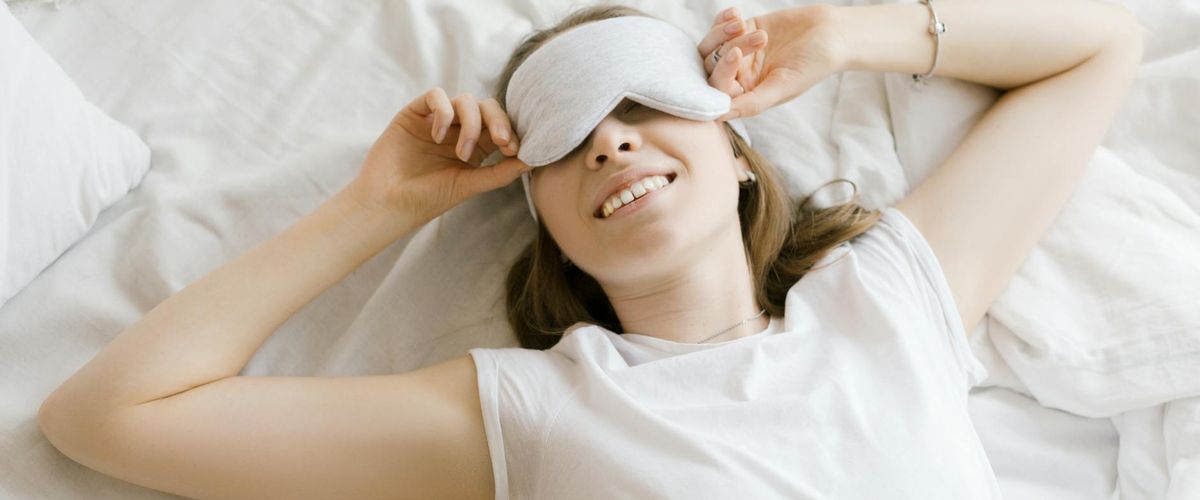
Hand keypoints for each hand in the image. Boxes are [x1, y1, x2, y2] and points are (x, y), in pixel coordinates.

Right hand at [345, 87, 528, 223]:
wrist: (388, 203)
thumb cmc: (427, 199)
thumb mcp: (468, 185)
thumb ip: (499, 172)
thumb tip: (532, 160)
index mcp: (475, 148)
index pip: (500, 127)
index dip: (511, 131)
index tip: (514, 148)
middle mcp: (457, 131)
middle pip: (487, 108)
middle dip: (498, 120)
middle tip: (501, 140)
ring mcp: (436, 120)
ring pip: (466, 100)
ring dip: (471, 124)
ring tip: (461, 153)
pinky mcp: (415, 113)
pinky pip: (437, 96)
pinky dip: (444, 112)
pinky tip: (438, 135)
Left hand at [698, 4, 849, 119]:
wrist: (832, 33)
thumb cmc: (813, 65)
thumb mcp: (783, 87)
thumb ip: (752, 103)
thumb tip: (718, 116)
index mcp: (747, 95)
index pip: (718, 90)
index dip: (721, 73)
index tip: (736, 54)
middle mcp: (739, 76)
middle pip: (710, 66)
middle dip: (727, 49)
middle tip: (756, 37)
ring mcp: (740, 52)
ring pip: (712, 45)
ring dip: (723, 32)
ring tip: (744, 23)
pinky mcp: (743, 29)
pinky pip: (720, 26)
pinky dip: (722, 19)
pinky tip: (737, 14)